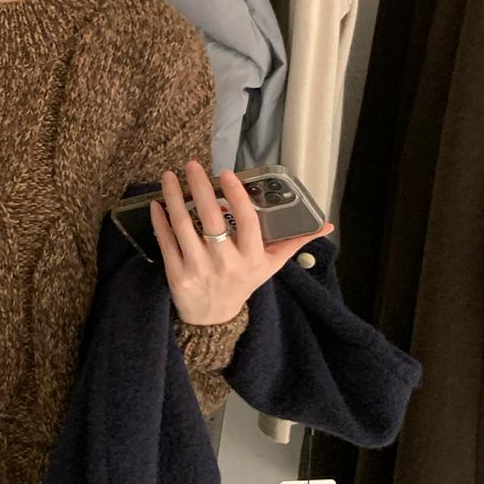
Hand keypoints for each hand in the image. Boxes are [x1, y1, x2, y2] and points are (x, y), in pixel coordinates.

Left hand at [149, 161, 333, 326]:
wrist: (214, 318)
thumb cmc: (244, 282)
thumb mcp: (271, 265)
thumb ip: (294, 242)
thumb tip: (325, 225)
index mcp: (252, 257)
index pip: (247, 221)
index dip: (237, 196)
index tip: (227, 174)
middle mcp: (226, 263)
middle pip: (212, 219)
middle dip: (200, 188)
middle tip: (192, 165)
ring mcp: (200, 269)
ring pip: (184, 228)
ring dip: (174, 199)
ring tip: (170, 177)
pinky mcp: (177, 275)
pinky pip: (166, 242)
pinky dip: (160, 221)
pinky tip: (157, 203)